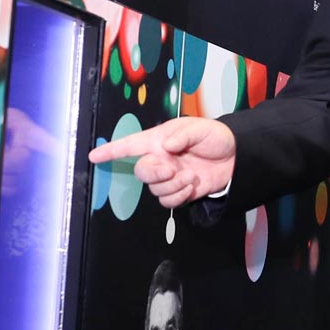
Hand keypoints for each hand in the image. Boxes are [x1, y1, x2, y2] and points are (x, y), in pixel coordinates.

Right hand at [87, 116, 236, 207]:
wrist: (236, 157)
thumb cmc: (215, 137)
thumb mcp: (200, 129)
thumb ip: (181, 135)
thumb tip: (165, 147)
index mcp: (158, 141)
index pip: (130, 146)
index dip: (111, 151)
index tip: (93, 156)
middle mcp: (159, 160)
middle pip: (141, 172)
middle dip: (154, 173)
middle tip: (172, 168)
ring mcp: (169, 178)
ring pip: (155, 190)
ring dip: (173, 185)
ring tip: (191, 176)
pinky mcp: (179, 192)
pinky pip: (168, 201)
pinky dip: (179, 196)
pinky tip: (192, 187)